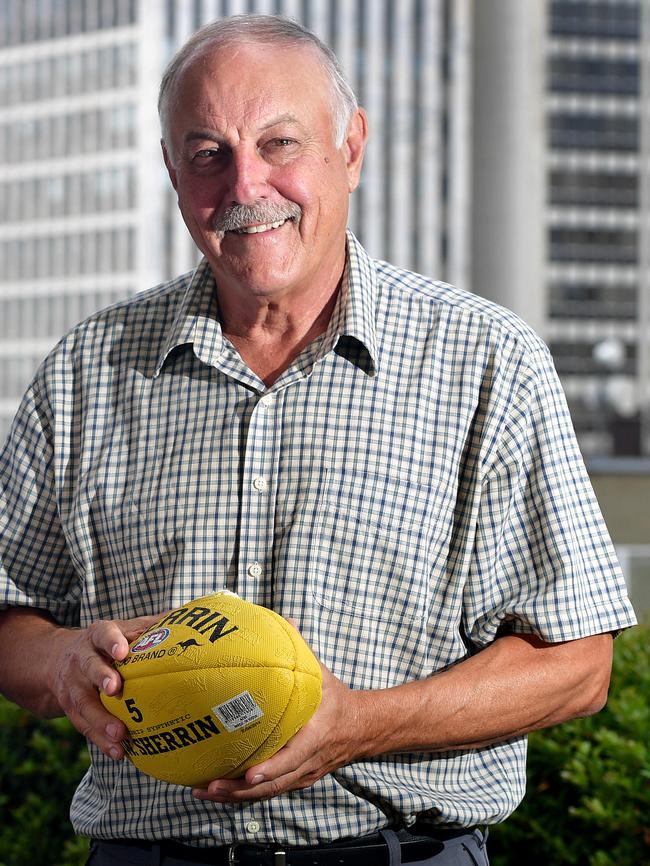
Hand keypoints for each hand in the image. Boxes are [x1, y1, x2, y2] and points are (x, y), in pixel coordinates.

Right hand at [47, 614, 161, 759]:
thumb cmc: (105, 643)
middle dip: (101, 676)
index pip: (104, 634)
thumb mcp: (123, 628)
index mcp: (97, 636)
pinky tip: (117, 752)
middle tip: (116, 689)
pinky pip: (83, 725)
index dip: (112, 641)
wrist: (57, 659)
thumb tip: (187, 617)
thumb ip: (151, 625)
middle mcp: (81, 658)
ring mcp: (73, 684)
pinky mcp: (69, 708)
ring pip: (83, 702)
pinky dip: (100, 740)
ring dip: (100, 719)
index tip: (123, 652)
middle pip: (88, 667)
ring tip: (119, 734)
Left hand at [192, 656, 366, 802]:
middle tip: (209, 786)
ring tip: (202, 792)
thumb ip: (303, 650)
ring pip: (267, 794)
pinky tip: (215, 790)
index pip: (294, 758)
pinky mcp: (294, 780)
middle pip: (272, 785)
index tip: (249, 773)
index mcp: (316, 736)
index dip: (272, 768)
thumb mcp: (323, 675)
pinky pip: (267, 792)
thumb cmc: (336, 699)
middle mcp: (308, 762)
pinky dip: (241, 795)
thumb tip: (285, 620)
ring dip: (234, 797)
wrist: (361, 729)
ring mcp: (301, 775)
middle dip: (239, 790)